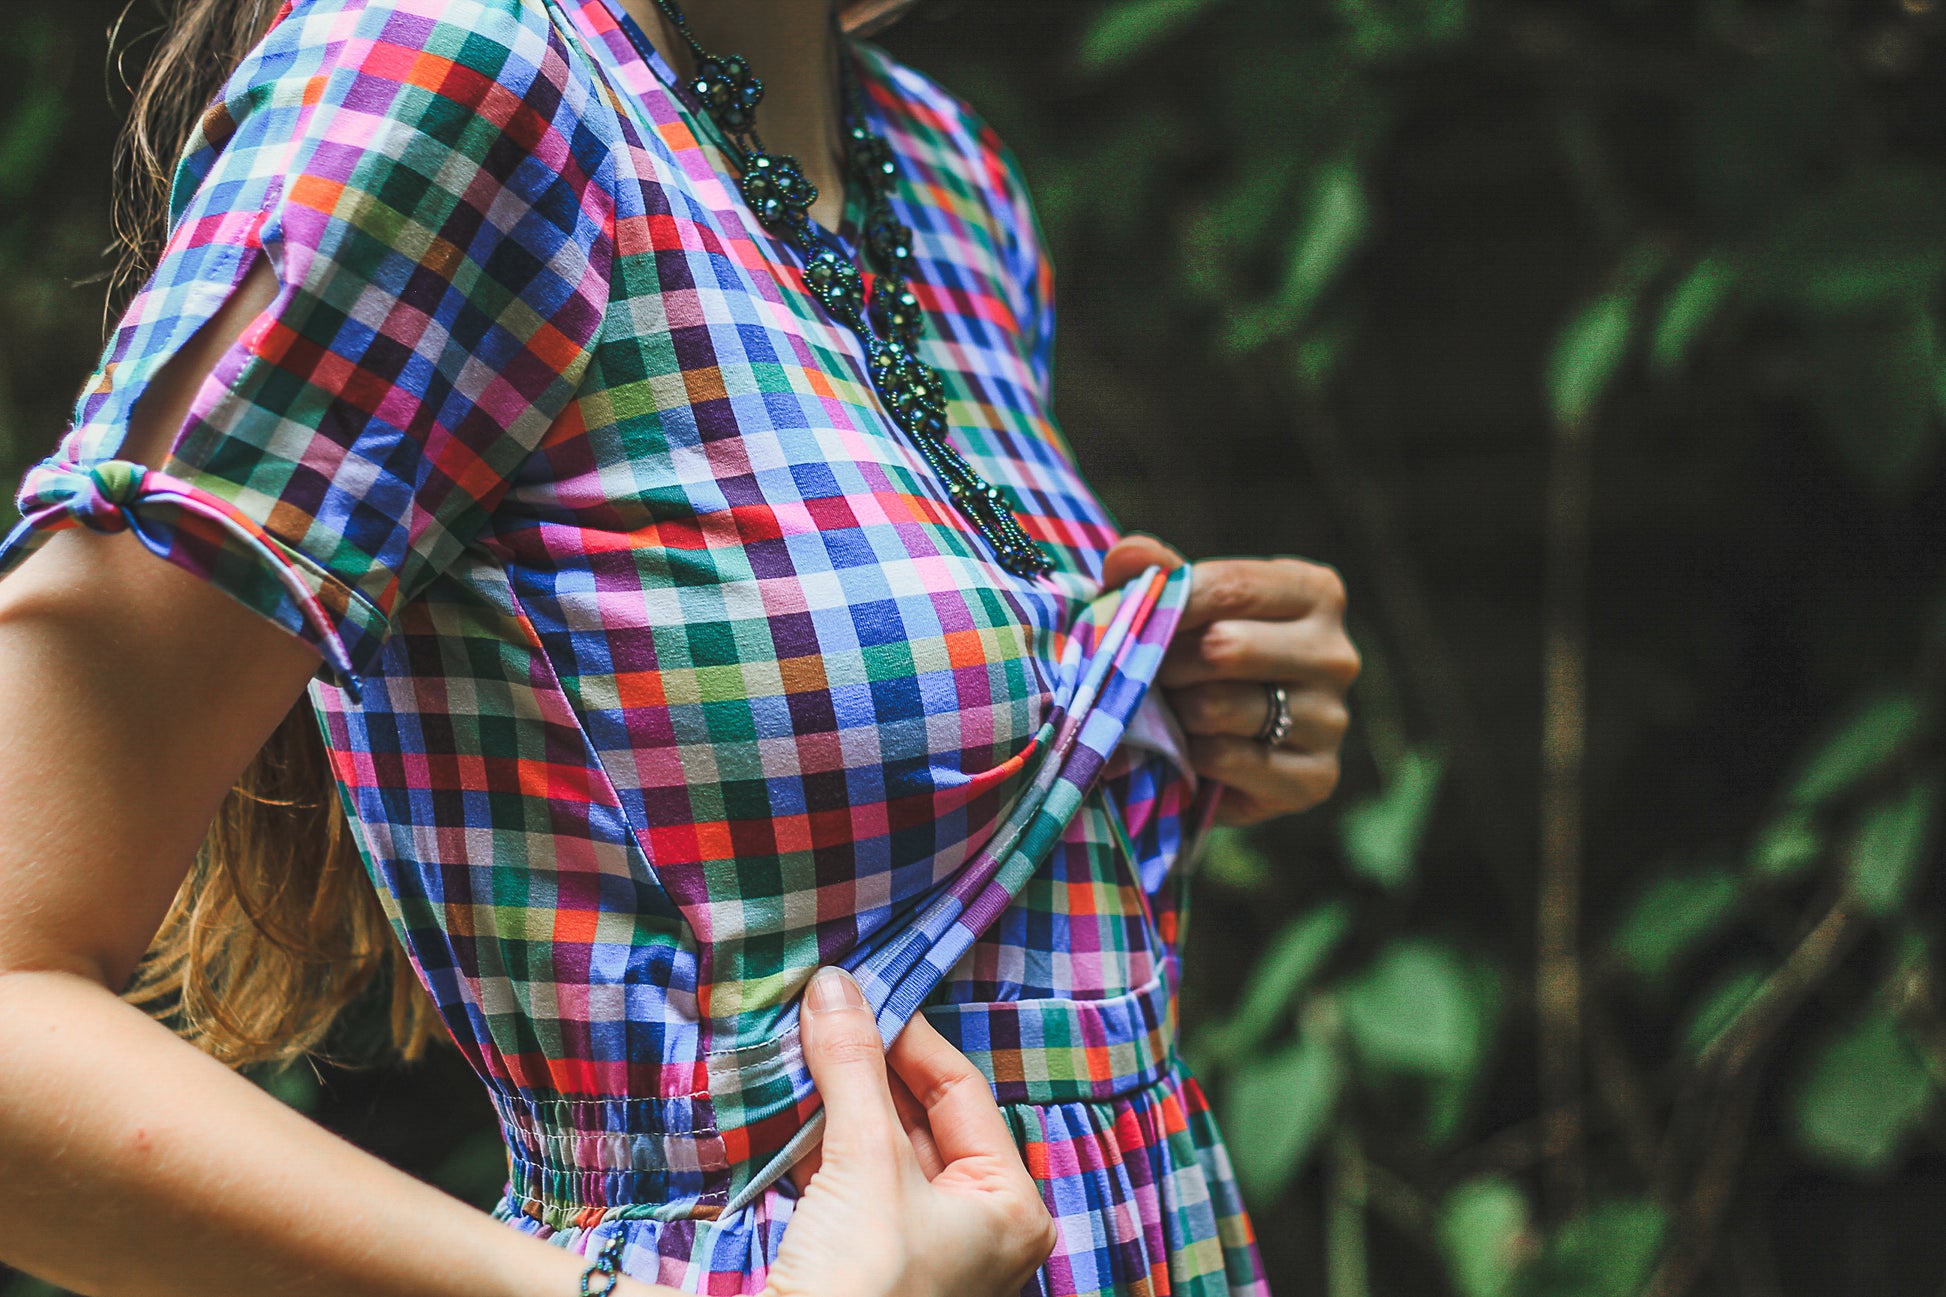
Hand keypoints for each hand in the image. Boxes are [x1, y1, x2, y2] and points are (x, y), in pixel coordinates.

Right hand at [763, 968, 1057, 1296]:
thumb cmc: (866, 1287)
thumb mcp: (865, 1162)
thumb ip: (853, 1069)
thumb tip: (835, 987)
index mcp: (1010, 1206)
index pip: (961, 1089)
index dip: (907, 1036)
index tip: (856, 991)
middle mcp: (976, 1229)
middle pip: (919, 1117)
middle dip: (867, 1068)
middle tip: (820, 1012)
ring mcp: (921, 1250)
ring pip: (879, 1149)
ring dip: (838, 1103)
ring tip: (799, 1047)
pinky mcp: (867, 1265)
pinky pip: (849, 1184)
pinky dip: (819, 1145)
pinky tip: (786, 1110)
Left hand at [1102, 534, 1359, 825]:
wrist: (1230, 749)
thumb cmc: (1202, 656)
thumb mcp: (1186, 607)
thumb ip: (1160, 575)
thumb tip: (1126, 554)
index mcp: (1316, 593)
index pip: (1231, 586)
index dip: (1169, 602)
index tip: (1126, 615)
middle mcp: (1337, 654)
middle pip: (1224, 647)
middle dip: (1166, 662)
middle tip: (1145, 672)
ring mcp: (1332, 720)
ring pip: (1218, 707)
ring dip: (1175, 711)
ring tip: (1169, 709)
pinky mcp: (1317, 778)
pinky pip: (1227, 759)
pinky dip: (1191, 756)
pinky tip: (1188, 749)